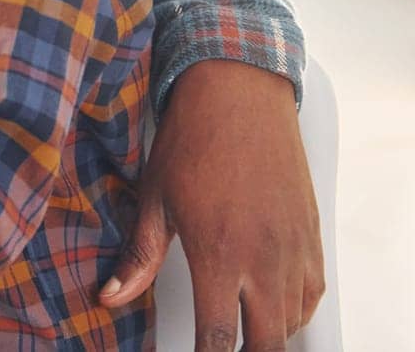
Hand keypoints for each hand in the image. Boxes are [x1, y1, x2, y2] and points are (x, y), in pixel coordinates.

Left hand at [100, 60, 324, 349]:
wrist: (238, 94)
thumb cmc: (192, 139)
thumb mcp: (153, 198)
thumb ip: (137, 258)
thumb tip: (110, 298)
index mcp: (218, 254)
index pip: (218, 337)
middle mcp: (263, 258)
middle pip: (267, 343)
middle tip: (218, 346)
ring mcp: (293, 248)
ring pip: (292, 322)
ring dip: (267, 334)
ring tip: (238, 328)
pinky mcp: (311, 235)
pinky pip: (311, 293)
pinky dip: (292, 309)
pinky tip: (268, 304)